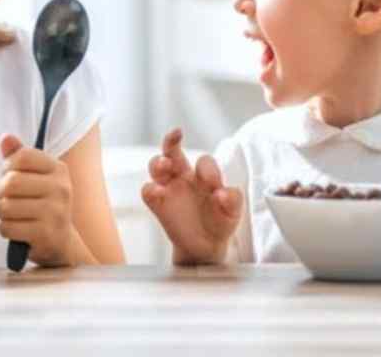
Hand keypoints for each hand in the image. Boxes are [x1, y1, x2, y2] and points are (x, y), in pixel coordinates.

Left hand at [0, 134, 75, 266]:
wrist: (61, 242)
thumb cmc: (43, 205)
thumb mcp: (36, 177)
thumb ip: (19, 156)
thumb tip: (5, 137)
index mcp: (59, 169)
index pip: (23, 156)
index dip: (8, 166)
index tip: (10, 175)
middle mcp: (61, 189)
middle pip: (11, 182)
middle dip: (1, 192)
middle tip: (8, 198)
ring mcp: (55, 212)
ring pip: (6, 207)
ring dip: (3, 213)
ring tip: (15, 215)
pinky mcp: (46, 234)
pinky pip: (7, 228)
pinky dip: (6, 230)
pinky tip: (18, 230)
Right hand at [140, 128, 241, 265]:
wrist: (205, 246)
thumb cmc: (220, 221)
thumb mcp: (232, 212)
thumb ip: (232, 201)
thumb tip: (222, 193)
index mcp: (203, 174)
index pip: (203, 162)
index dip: (209, 170)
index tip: (214, 186)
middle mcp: (183, 175)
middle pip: (172, 150)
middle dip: (171, 140)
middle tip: (176, 134)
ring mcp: (168, 188)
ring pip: (156, 166)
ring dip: (158, 162)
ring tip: (164, 165)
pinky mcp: (158, 204)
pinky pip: (148, 191)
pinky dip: (150, 189)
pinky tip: (158, 192)